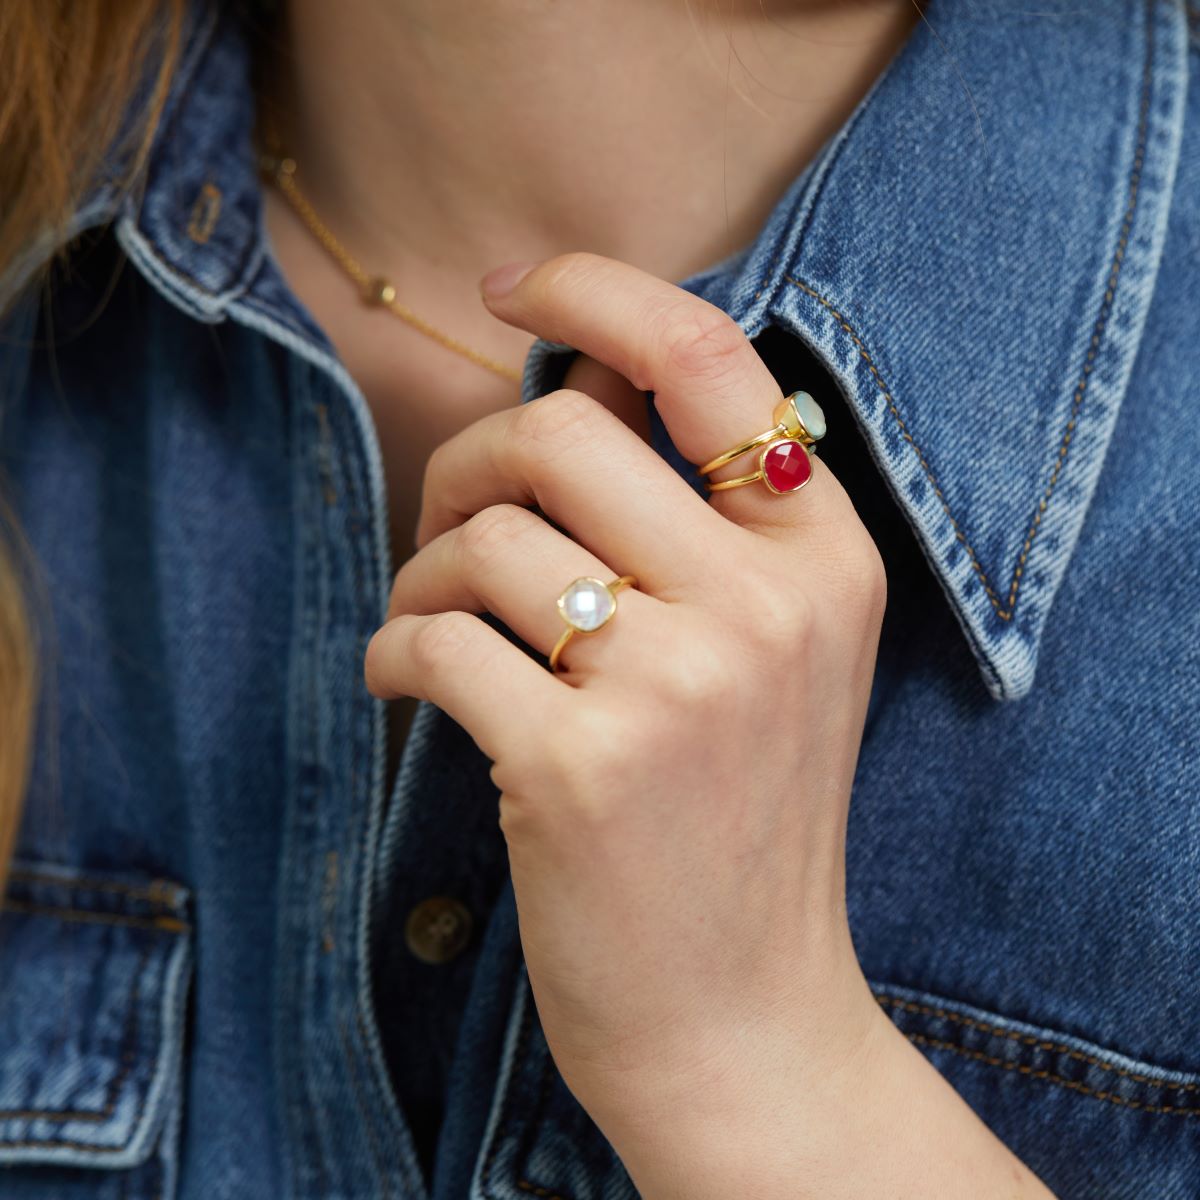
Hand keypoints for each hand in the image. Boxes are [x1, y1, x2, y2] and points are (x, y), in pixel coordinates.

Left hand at [364, 251, 887, 1172]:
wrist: (742, 1012)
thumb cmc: (736, 817)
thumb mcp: (766, 652)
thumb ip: (694, 519)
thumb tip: (575, 388)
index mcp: (822, 555)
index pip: (707, 357)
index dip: (598, 294)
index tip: (514, 288)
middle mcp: (765, 604)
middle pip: (557, 437)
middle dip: (469, 463)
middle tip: (446, 526)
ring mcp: (680, 686)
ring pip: (484, 541)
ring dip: (422, 576)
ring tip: (425, 630)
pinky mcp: (582, 767)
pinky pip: (435, 643)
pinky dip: (394, 652)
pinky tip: (403, 684)